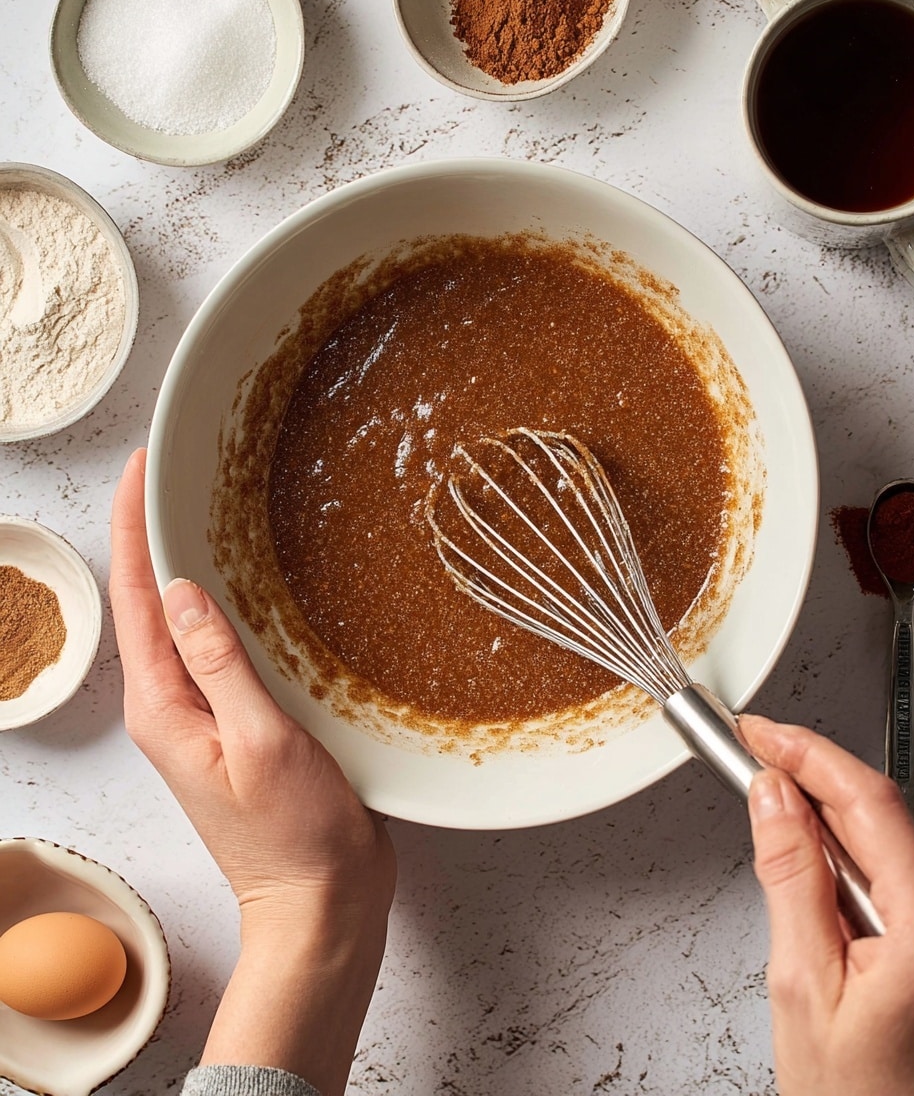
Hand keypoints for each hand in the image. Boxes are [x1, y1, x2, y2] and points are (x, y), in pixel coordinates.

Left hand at [110, 449, 395, 1094]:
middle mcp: (174, 706)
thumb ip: (219, 666)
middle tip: (176, 473)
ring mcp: (206, 715)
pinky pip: (224, 648)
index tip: (141, 470)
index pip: (136, 599)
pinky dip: (231, 605)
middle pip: (152, 603)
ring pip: (189, 623)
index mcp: (163, 708)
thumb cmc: (293, 836)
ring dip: (193, 565)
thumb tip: (183, 592)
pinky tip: (257, 586)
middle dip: (154, 534)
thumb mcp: (259, 743)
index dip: (132, 528)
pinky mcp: (241, 723)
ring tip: (210, 510)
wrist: (319, 904)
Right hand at [741, 714, 913, 1095]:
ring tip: (769, 814)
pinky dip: (843, 853)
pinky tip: (809, 868)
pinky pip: (890, 867)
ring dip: (823, 817)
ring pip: (881, 836)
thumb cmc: (858, 1095)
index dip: (807, 752)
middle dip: (808, 776)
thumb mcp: (802, 981)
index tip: (760, 733)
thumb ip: (789, 876)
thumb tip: (772, 797)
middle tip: (748, 753)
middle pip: (876, 811)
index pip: (866, 800)